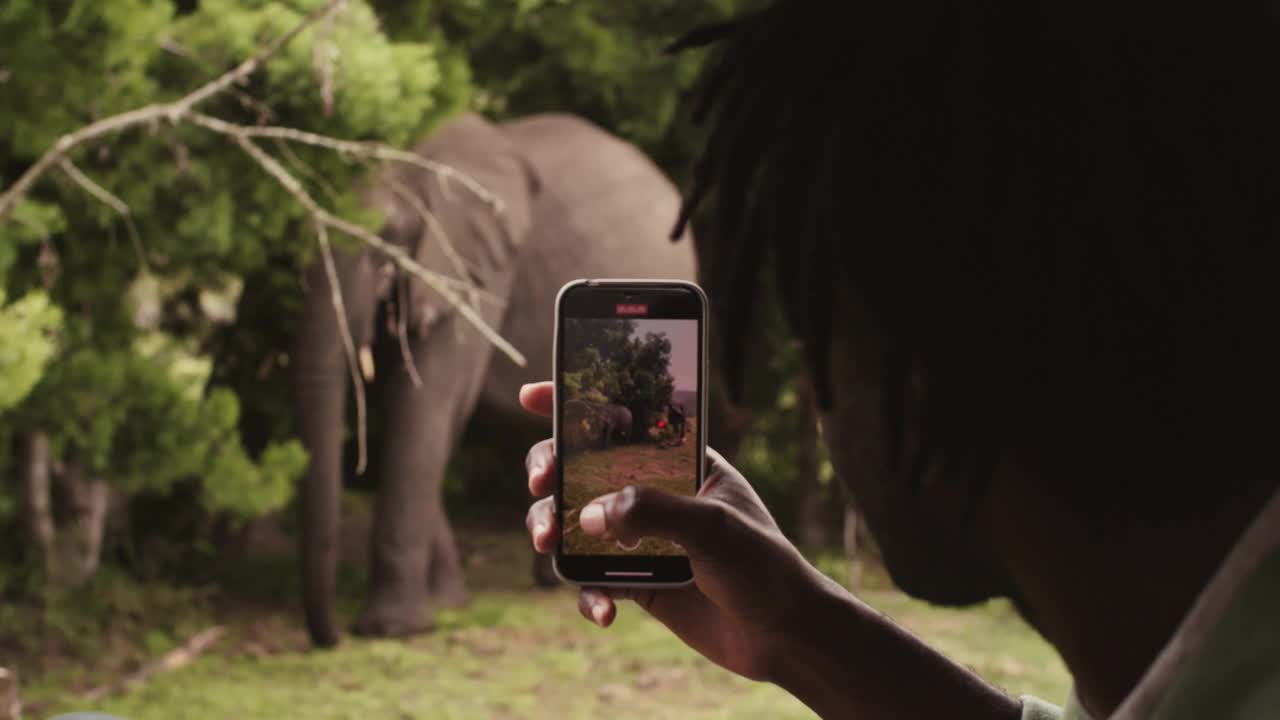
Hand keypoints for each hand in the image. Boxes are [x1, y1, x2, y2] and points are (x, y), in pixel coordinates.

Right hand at [520, 382, 841, 681]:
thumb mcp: (713, 526)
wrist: (784, 634)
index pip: (623, 420)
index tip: (532, 396)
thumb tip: (590, 516)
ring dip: (553, 532)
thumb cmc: (763, 565)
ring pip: (574, 525)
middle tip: (540, 485)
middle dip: (549, 472)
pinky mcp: (636, 582)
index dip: (574, 404)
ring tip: (550, 546)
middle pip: (580, 470)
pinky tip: (605, 612)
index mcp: (679, 463)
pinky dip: (588, 595)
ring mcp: (640, 539)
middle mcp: (653, 495)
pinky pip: (592, 581)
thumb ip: (652, 511)